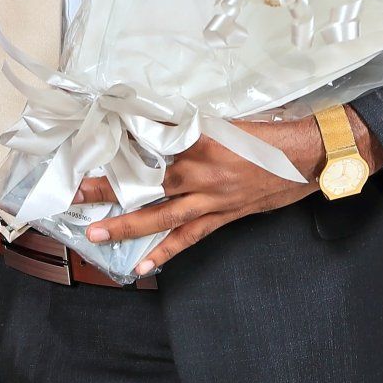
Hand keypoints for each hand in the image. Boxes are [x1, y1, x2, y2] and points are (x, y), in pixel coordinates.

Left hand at [76, 114, 371, 274]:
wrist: (309, 155)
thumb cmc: (269, 130)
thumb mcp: (224, 118)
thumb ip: (188, 125)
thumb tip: (153, 122)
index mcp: (196, 140)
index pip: (146, 143)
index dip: (117, 148)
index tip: (87, 148)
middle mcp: (199, 171)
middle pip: (144, 181)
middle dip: (107, 188)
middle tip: (74, 194)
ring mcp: (211, 198)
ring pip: (160, 215)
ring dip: (126, 224)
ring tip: (96, 234)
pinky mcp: (223, 215)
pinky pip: (189, 237)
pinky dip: (166, 252)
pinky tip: (144, 264)